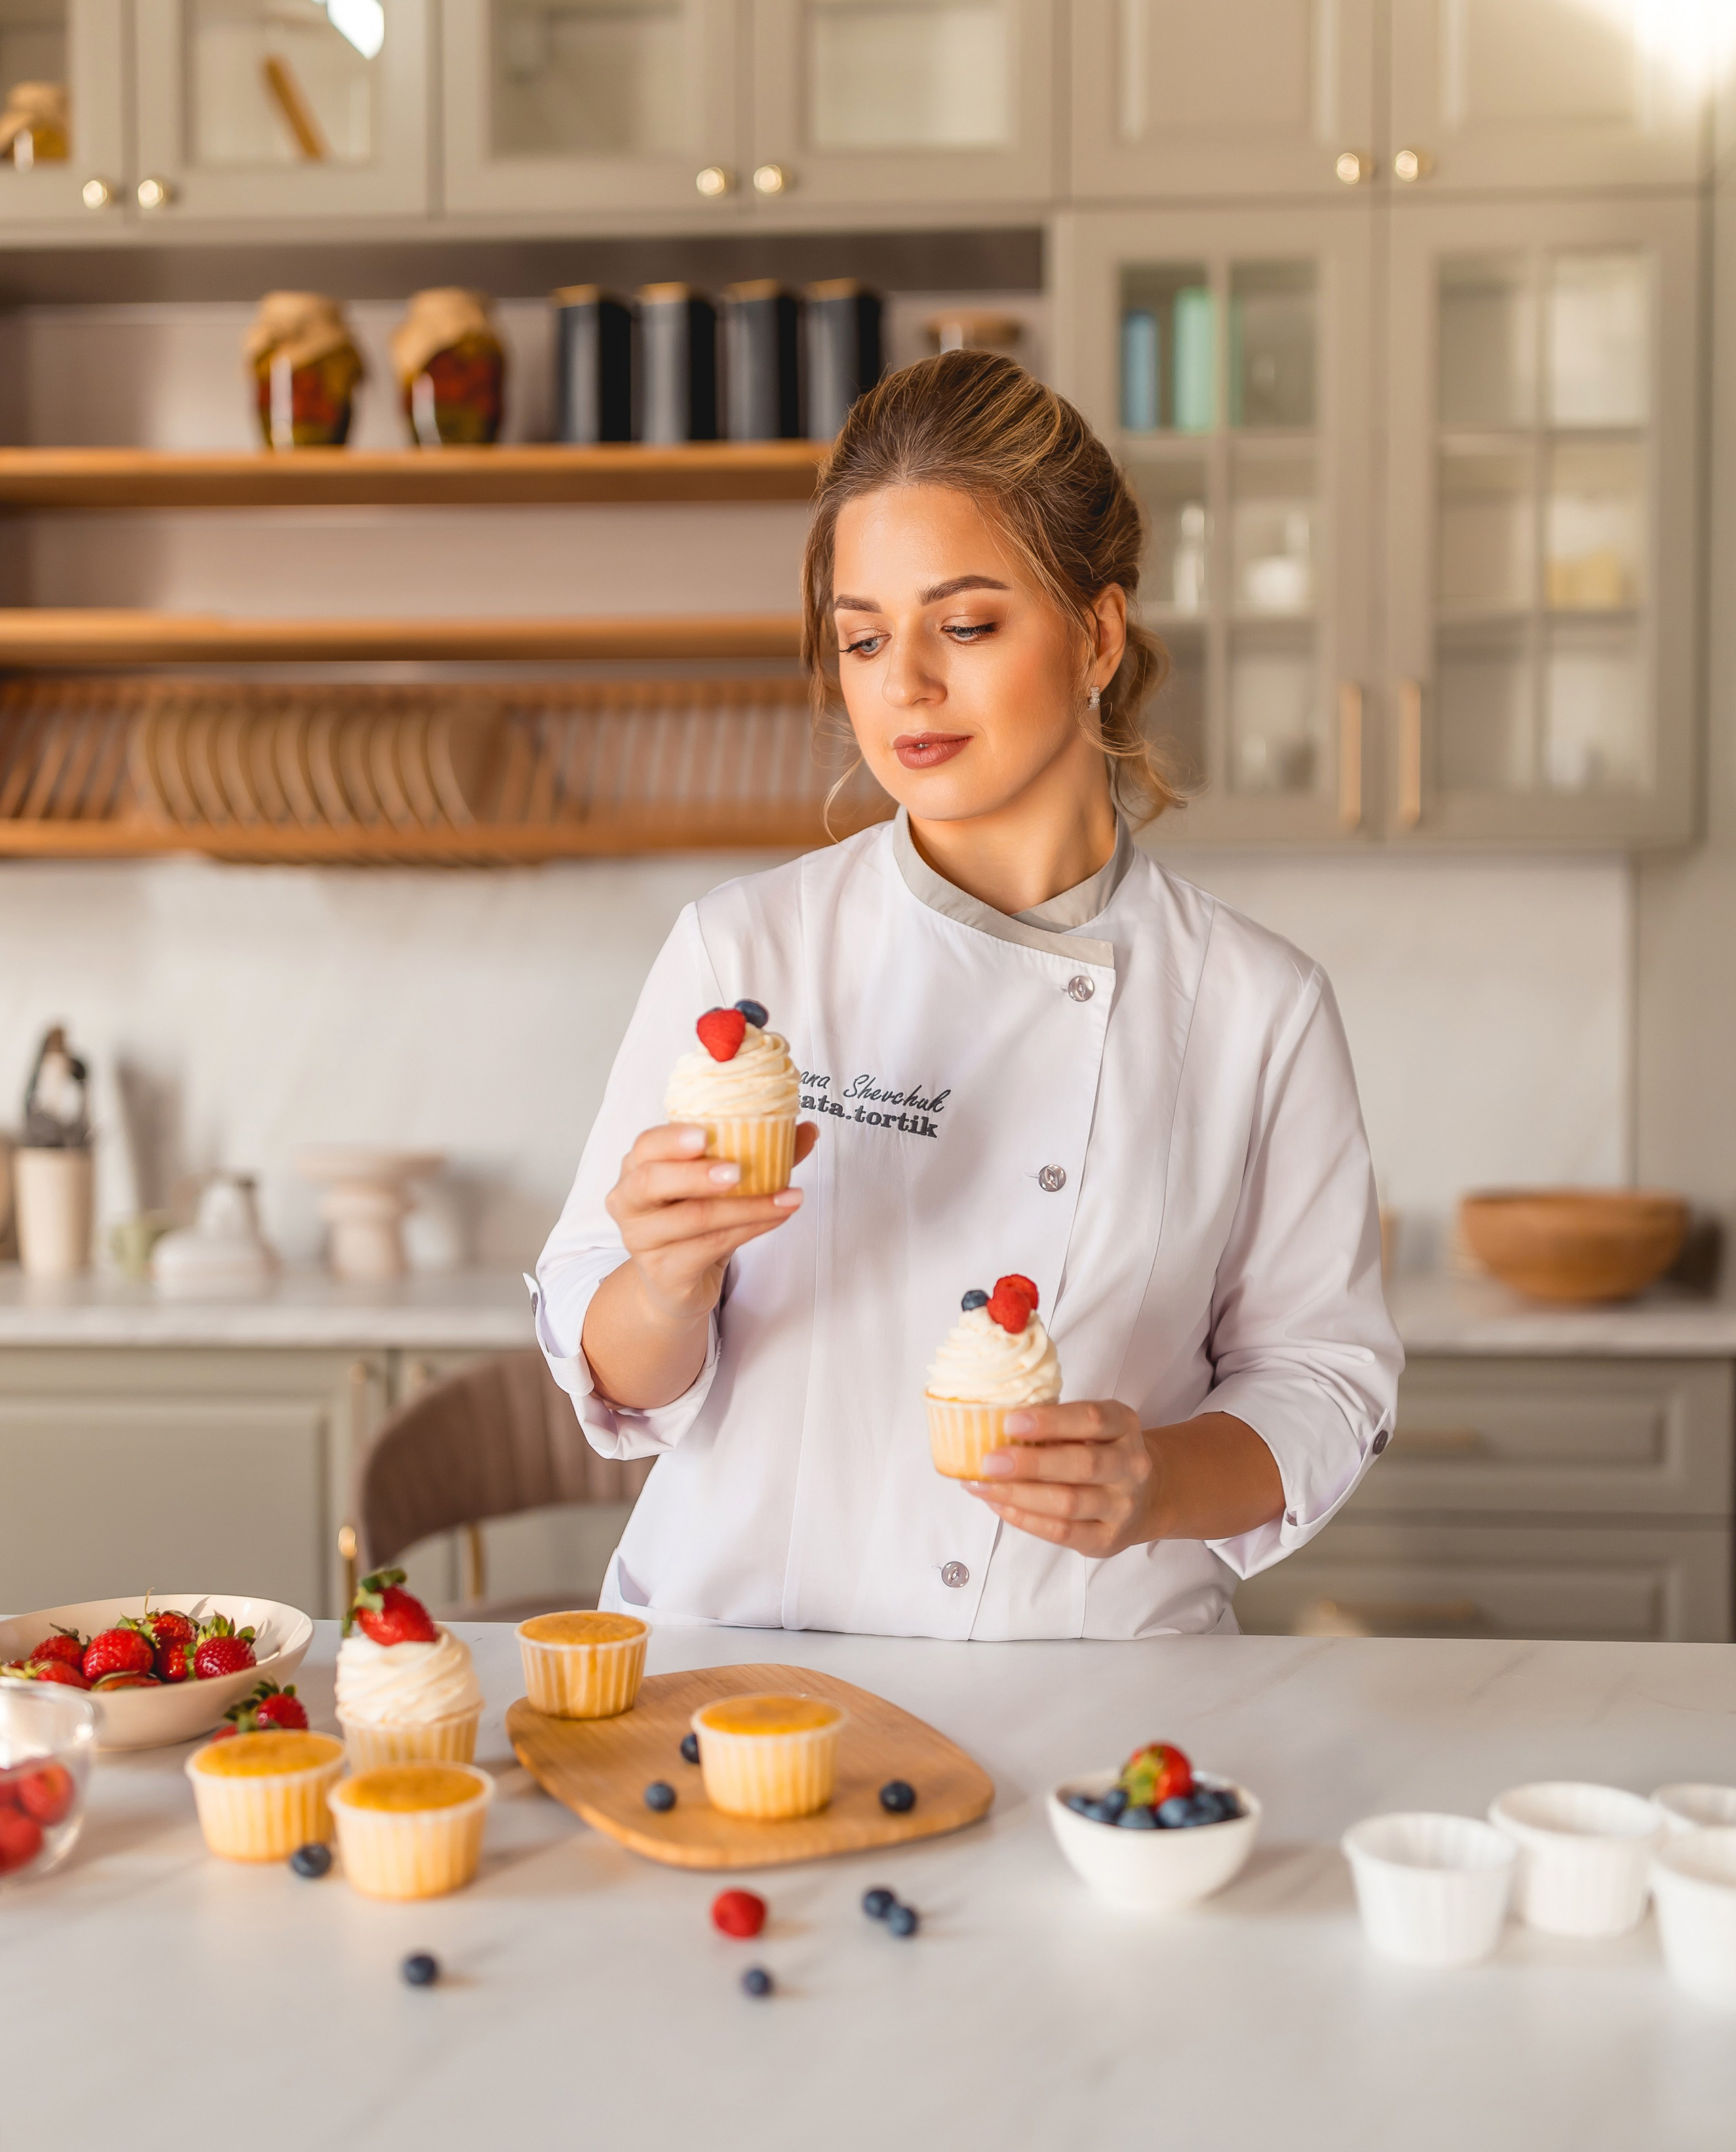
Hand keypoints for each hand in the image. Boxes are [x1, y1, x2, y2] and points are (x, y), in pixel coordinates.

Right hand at [604, 1120, 817, 1328]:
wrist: (675, 1283)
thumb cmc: (694, 1221)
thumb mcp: (719, 1185)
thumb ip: (759, 1153)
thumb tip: (808, 1130)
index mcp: (638, 1167)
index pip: (645, 1145)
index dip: (671, 1139)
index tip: (704, 1135)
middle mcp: (630, 1201)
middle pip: (652, 1182)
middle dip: (696, 1174)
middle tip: (737, 1171)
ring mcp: (643, 1239)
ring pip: (693, 1218)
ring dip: (746, 1206)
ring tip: (785, 1198)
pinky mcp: (665, 1271)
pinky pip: (710, 1246)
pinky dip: (750, 1229)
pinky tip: (777, 1217)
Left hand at [962, 1407, 1284, 1555]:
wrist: (1147, 1495)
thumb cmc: (1102, 1451)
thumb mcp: (1092, 1427)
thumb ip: (1057, 1424)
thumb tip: (993, 1424)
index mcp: (1124, 1425)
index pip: (1092, 1419)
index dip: (1050, 1421)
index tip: (1011, 1421)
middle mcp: (1131, 1465)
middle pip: (1081, 1464)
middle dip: (1030, 1464)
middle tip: (989, 1461)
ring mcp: (1122, 1505)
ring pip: (1068, 1503)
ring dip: (1019, 1495)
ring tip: (982, 1486)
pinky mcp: (1108, 1539)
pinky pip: (1062, 1532)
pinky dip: (1026, 1519)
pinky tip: (999, 1505)